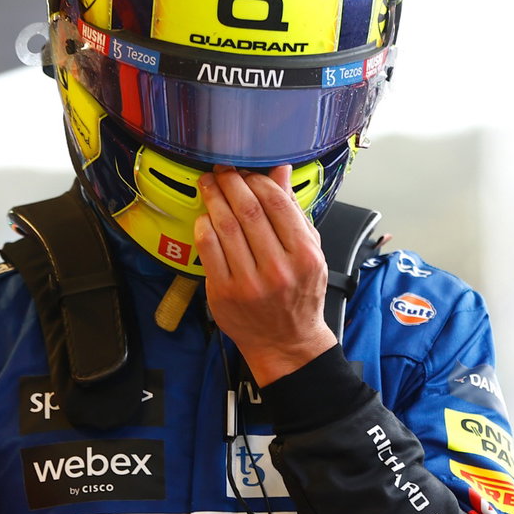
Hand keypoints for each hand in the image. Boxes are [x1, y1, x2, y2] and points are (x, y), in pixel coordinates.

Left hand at [195, 164, 336, 385]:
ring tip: (209, 185)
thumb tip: (281, 171)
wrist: (285, 342)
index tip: (247, 172)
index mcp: (304, 255)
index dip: (258, 181)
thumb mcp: (310, 251)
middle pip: (248, 211)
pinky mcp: (224, 293)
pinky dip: (204, 226)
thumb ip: (294, 211)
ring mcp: (249, 282)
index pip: (278, 204)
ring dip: (214, 199)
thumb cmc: (299, 295)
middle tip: (221, 171)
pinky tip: (204, 216)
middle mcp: (278, 268)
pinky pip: (208, 249)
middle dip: (231, 183)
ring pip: (225, 227)